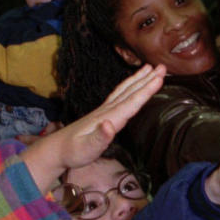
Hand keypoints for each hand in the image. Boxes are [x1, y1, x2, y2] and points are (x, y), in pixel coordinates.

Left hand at [21, 63, 165, 189]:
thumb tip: (109, 125)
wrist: (57, 149)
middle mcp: (107, 111)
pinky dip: (129, 86)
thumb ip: (99, 138)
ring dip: (138, 79)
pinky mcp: (102, 114)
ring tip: (150, 68)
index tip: (159, 78)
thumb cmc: (73, 152)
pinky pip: (119, 95)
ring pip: (125, 91)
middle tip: (163, 67)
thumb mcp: (86, 149)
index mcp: (108, 118)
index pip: (131, 102)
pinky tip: (132, 84)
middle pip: (130, 92)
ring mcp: (104, 111)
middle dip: (147, 79)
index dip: (146, 90)